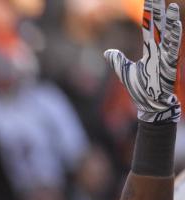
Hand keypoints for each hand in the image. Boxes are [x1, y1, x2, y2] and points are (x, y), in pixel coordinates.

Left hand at [106, 0, 181, 122]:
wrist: (149, 105)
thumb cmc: (140, 89)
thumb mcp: (125, 71)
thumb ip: (118, 60)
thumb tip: (108, 52)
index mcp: (150, 50)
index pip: (149, 27)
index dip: (150, 13)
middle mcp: (159, 50)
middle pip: (158, 27)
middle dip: (158, 11)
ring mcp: (165, 57)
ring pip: (168, 36)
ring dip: (170, 22)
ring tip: (171, 7)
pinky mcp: (168, 66)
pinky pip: (172, 50)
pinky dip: (174, 38)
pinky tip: (175, 26)